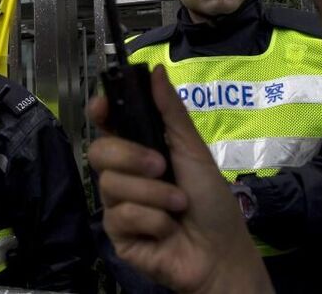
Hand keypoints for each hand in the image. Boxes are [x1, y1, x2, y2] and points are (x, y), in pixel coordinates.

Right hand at [88, 66, 272, 293]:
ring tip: (177, 206)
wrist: (221, 250)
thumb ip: (171, 112)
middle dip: (132, 157)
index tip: (103, 107)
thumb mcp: (194, 150)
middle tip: (162, 167)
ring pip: (112, 185)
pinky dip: (153, 220)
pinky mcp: (117, 236)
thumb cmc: (211, 199)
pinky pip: (122, 216)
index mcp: (139, 150)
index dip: (100, 112)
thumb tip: (156, 70)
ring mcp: (117, 206)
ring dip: (154, 194)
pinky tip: (167, 230)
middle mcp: (123, 175)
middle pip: (100, 152)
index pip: (107, 125)